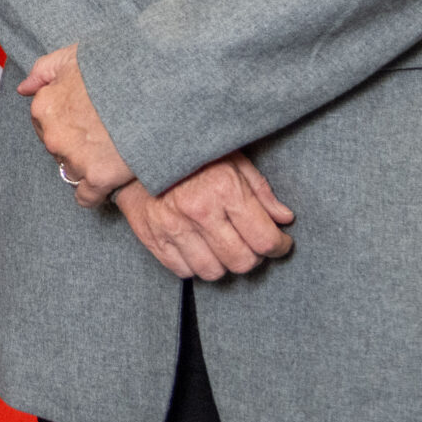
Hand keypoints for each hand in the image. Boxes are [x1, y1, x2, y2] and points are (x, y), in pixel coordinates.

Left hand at [17, 44, 132, 204]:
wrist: (155, 88)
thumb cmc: (115, 69)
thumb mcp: (73, 57)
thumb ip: (43, 71)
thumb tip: (23, 88)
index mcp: (44, 106)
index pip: (43, 124)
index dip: (64, 122)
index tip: (83, 122)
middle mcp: (53, 135)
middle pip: (57, 150)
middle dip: (74, 145)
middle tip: (101, 136)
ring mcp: (74, 158)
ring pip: (71, 172)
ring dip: (86, 167)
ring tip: (111, 154)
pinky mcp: (98, 178)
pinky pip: (86, 197)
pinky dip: (95, 193)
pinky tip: (108, 183)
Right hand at [113, 153, 296, 279]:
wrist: (137, 150)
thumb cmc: (191, 155)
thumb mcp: (232, 159)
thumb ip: (261, 191)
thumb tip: (284, 219)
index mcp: (224, 188)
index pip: (265, 239)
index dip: (280, 245)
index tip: (280, 242)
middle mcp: (198, 210)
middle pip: (242, 261)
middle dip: (253, 256)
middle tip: (250, 243)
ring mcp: (172, 226)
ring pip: (213, 272)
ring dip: (223, 263)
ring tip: (223, 245)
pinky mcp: (152, 236)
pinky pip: (183, 271)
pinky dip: (195, 264)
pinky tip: (198, 246)